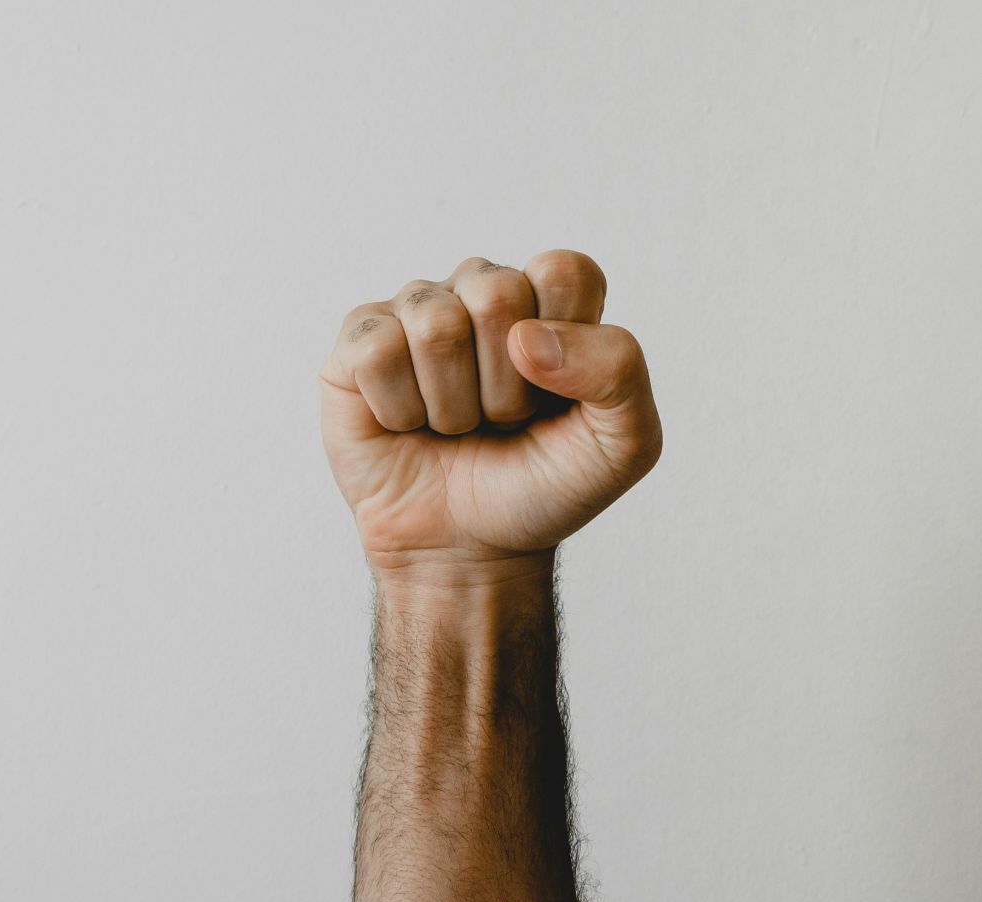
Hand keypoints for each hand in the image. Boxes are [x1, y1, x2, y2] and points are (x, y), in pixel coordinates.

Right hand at [318, 250, 662, 582]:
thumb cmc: (542, 488)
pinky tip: (406, 425)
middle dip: (505, 384)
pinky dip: (398, 410)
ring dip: (452, 405)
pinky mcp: (360, 343)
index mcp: (549, 302)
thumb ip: (618, 370)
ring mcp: (416, 312)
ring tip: (455, 427)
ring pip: (435, 326)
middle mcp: (480, 292)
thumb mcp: (622, 445)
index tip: (556, 397)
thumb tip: (527, 336)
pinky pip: (376, 350)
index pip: (563, 271)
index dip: (563, 341)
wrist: (469, 550)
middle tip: (501, 421)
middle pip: (497, 292)